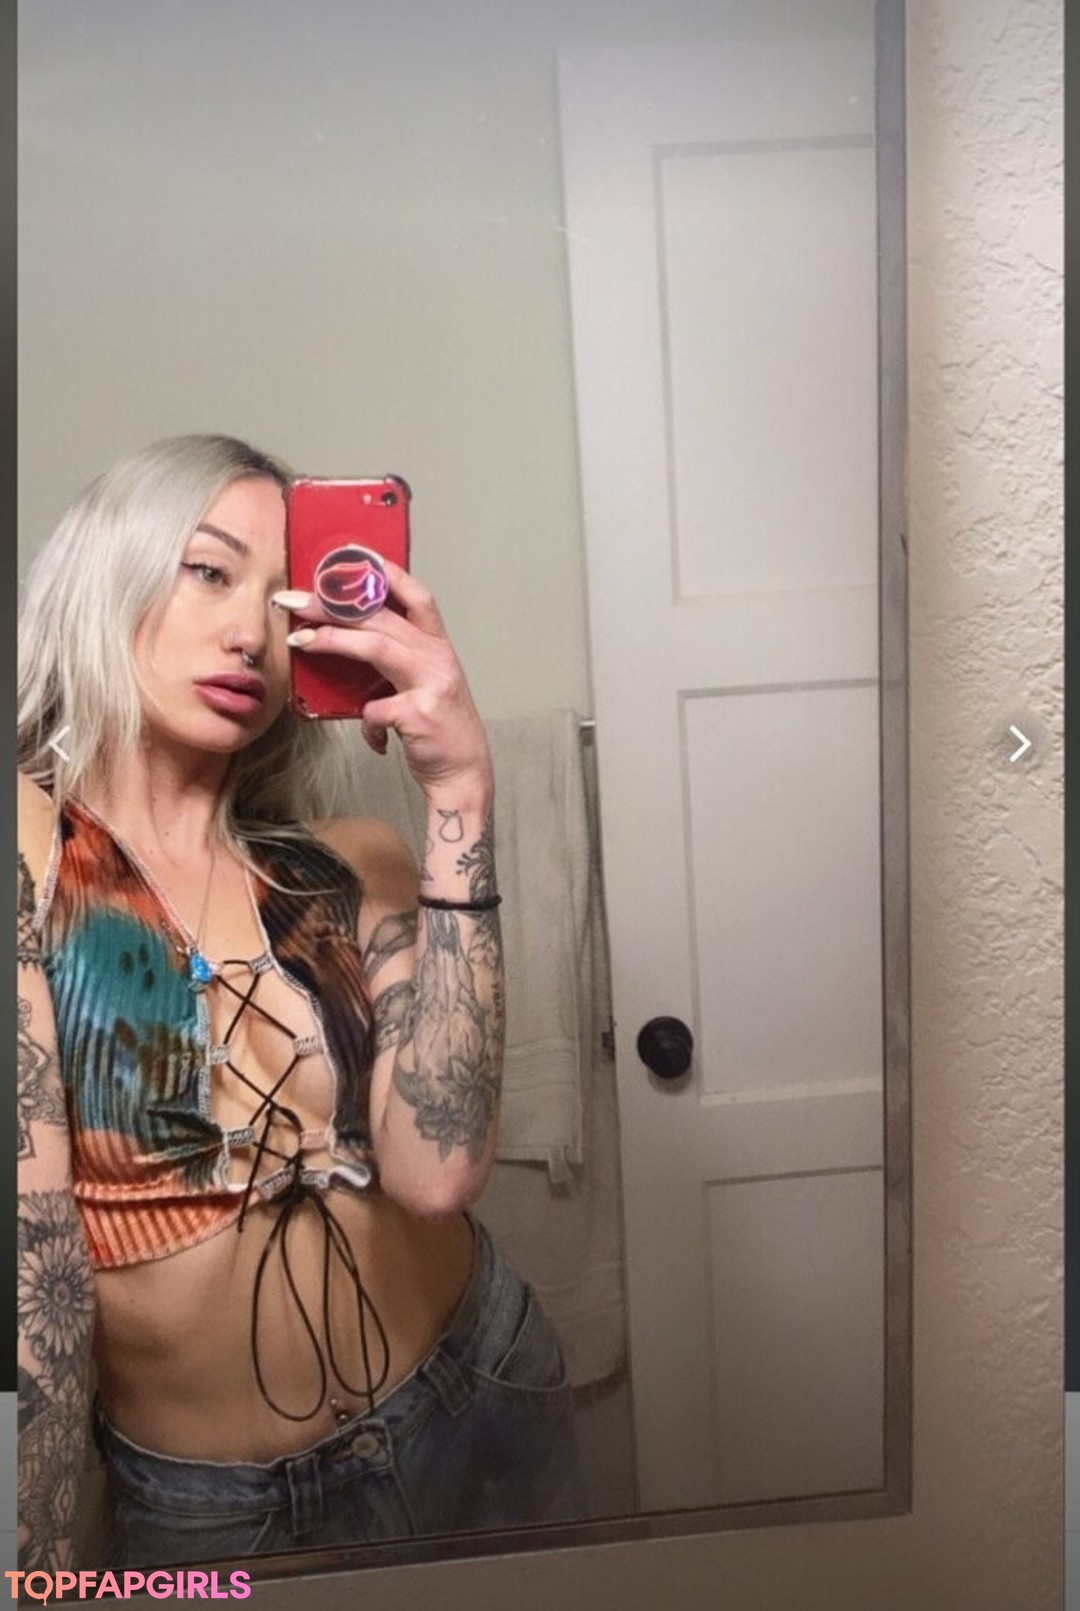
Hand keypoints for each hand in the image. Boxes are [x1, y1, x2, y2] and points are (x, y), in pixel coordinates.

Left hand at [276, 561, 492, 799]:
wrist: (464, 775)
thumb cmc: (438, 730)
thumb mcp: (423, 686)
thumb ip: (395, 663)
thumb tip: (347, 643)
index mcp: (438, 647)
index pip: (416, 596)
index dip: (387, 573)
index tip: (354, 555)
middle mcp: (438, 658)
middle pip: (381, 616)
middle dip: (334, 604)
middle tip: (297, 600)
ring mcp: (432, 684)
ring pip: (377, 647)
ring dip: (333, 640)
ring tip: (300, 640)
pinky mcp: (420, 715)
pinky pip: (376, 708)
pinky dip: (366, 721)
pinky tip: (371, 735)